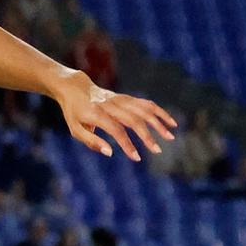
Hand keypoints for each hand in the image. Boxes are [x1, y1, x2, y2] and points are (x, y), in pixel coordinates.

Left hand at [53, 72, 176, 161]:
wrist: (75, 88)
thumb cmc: (74, 113)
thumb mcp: (75, 129)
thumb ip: (91, 141)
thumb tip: (110, 153)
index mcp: (96, 114)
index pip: (116, 130)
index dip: (127, 144)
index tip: (136, 157)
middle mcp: (111, 105)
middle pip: (133, 119)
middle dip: (147, 135)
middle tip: (158, 151)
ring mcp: (120, 99)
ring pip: (143, 109)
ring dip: (158, 122)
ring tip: (170, 136)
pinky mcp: (126, 97)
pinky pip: (145, 104)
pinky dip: (159, 112)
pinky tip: (170, 122)